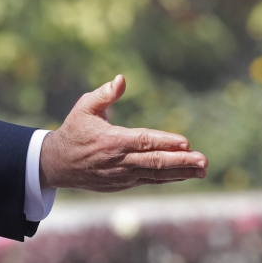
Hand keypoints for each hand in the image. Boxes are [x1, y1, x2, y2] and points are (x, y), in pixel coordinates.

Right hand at [39, 75, 207, 191]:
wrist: (58, 163)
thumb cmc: (74, 130)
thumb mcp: (84, 107)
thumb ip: (104, 94)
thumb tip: (122, 78)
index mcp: (111, 140)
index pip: (144, 141)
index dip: (165, 142)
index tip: (186, 142)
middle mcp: (119, 160)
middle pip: (155, 162)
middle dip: (182, 162)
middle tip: (204, 161)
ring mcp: (122, 175)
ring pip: (156, 175)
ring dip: (181, 173)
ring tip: (202, 170)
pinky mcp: (123, 183)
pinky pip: (149, 181)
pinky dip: (167, 178)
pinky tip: (183, 175)